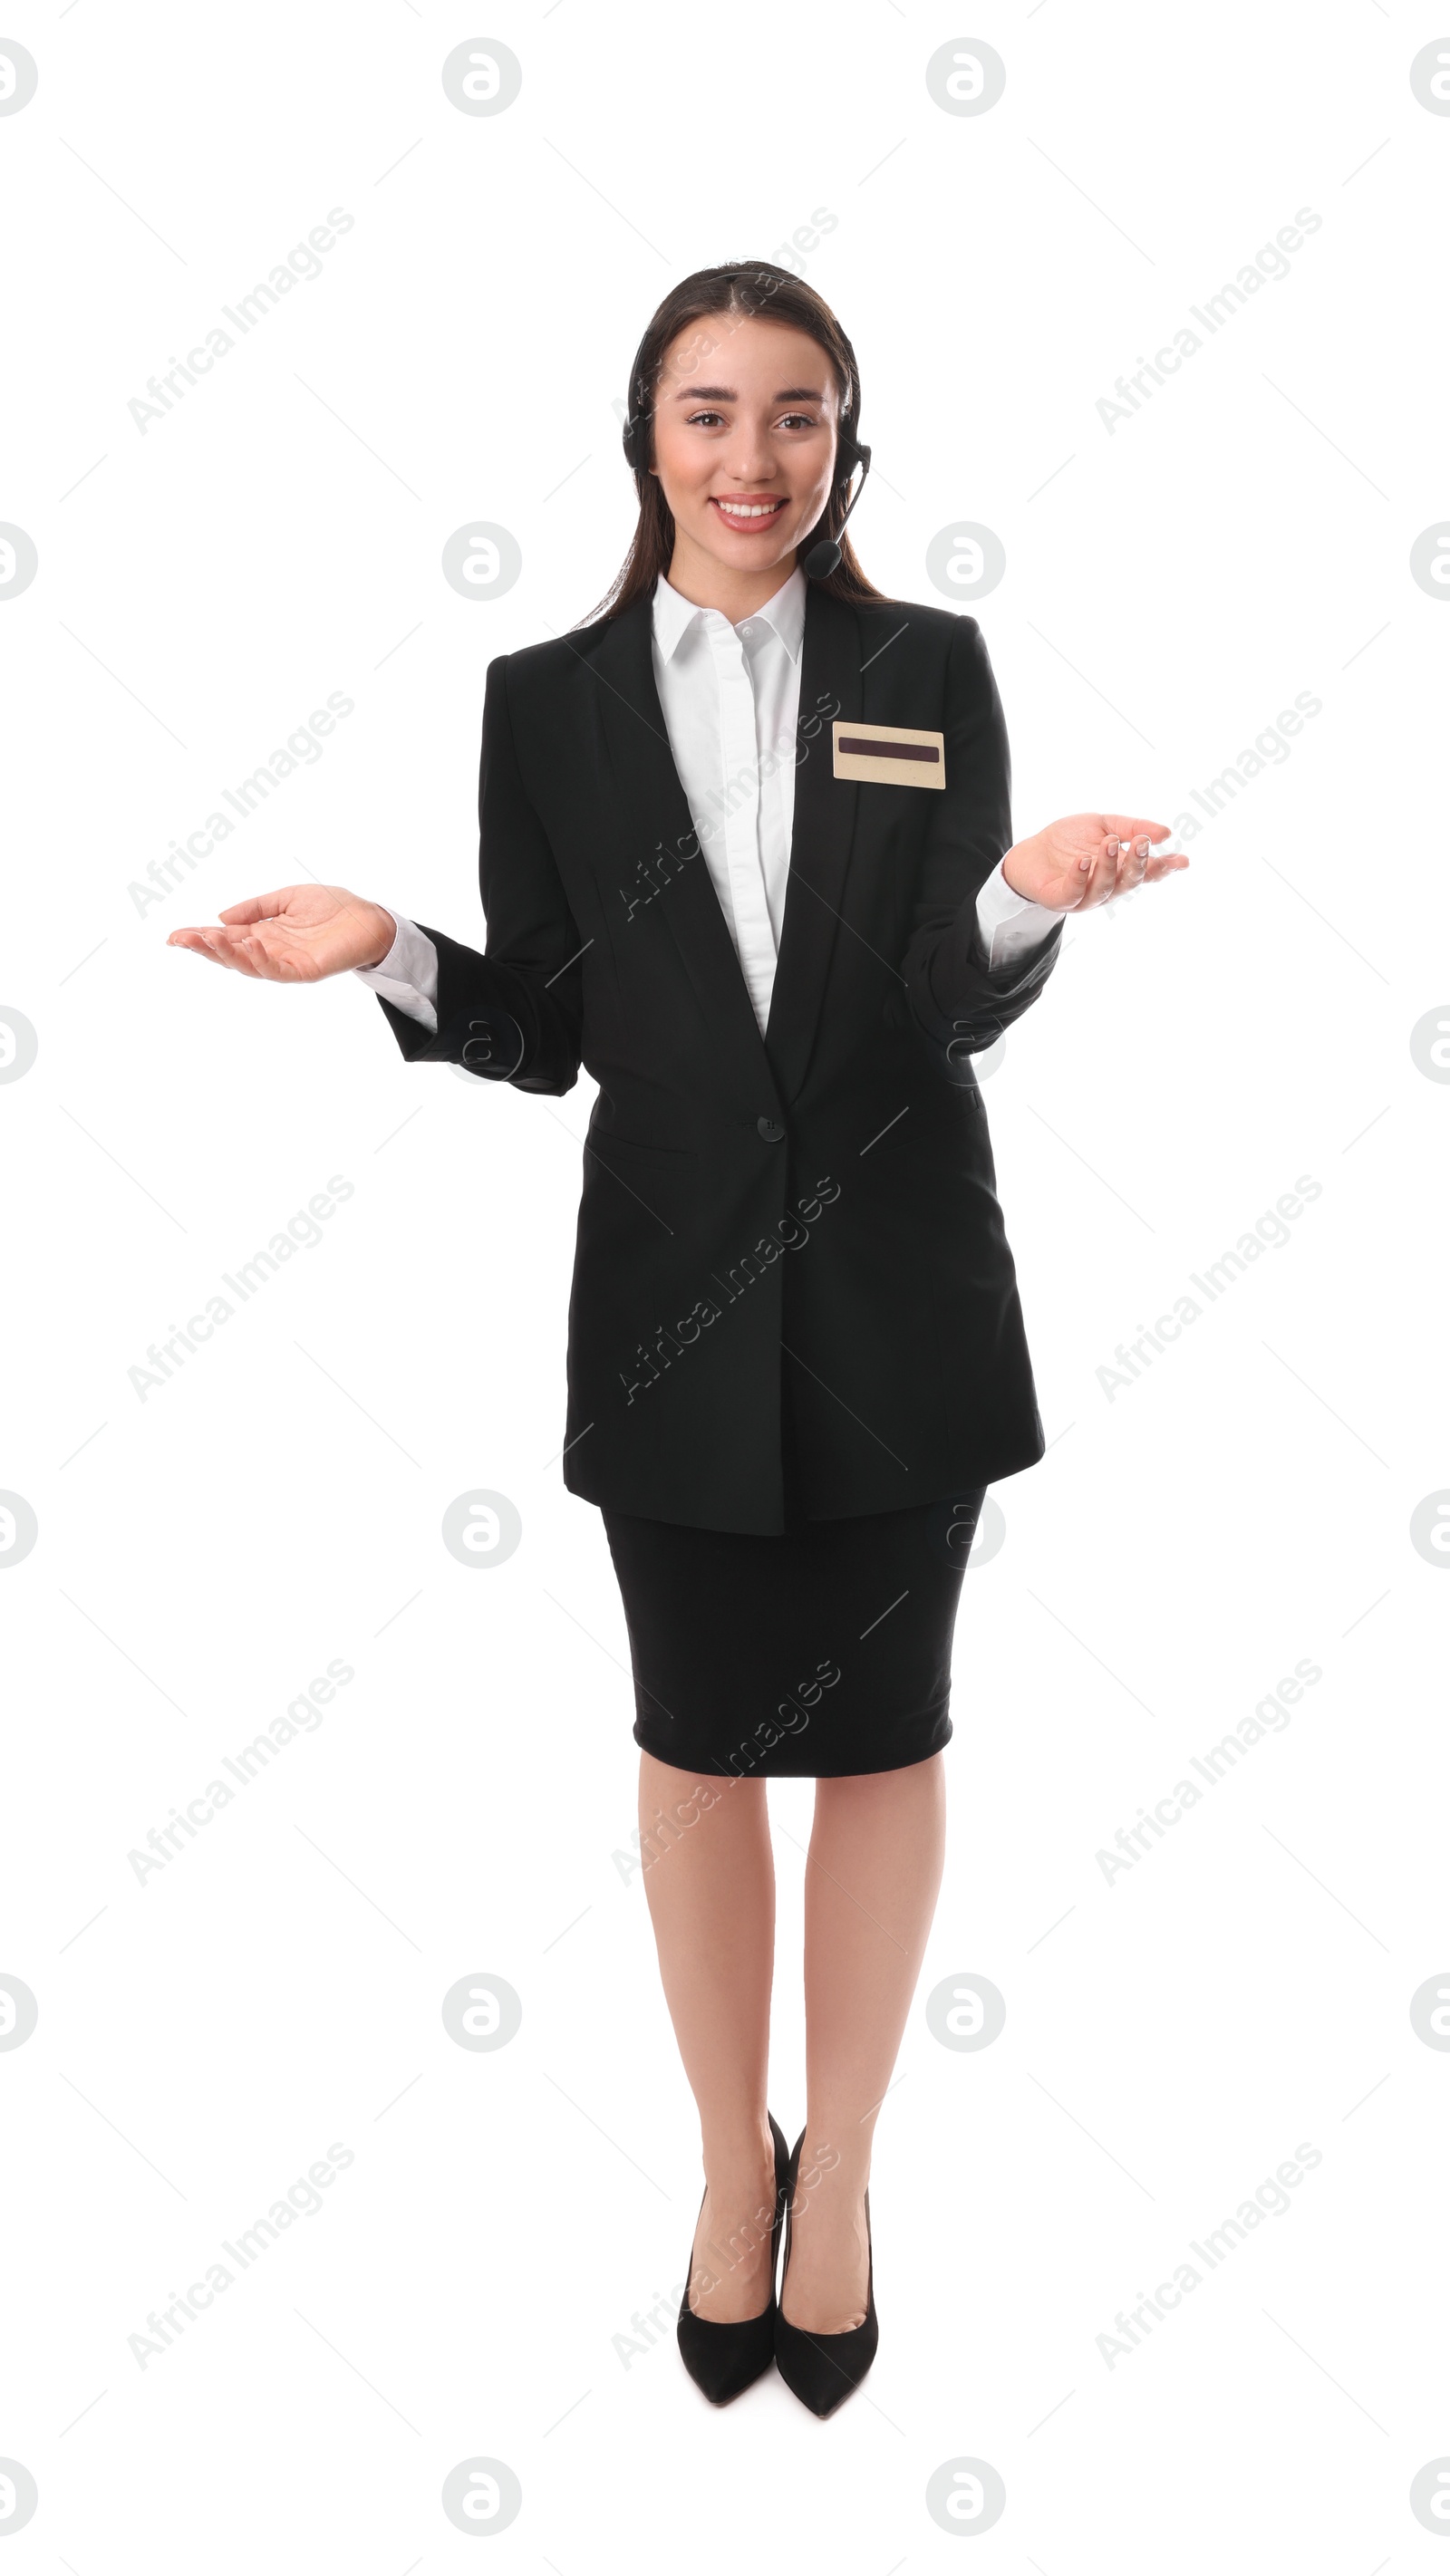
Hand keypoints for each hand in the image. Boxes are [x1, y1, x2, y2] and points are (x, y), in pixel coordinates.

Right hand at [167, 885, 397, 980]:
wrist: (369, 919)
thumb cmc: (332, 908)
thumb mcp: (285, 899)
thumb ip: (255, 908)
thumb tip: (220, 916)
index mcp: (262, 933)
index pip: (225, 937)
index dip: (199, 937)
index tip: (174, 935)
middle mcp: (270, 951)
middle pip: (230, 954)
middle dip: (204, 947)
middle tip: (182, 939)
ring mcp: (286, 963)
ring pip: (248, 965)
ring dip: (227, 954)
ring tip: (210, 939)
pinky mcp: (304, 971)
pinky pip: (276, 970)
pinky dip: (260, 959)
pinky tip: (249, 945)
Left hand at [1000, 816, 1186, 913]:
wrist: (1031, 851)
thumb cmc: (1069, 840)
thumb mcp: (1103, 824)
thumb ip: (1131, 827)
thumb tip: (1166, 832)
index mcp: (1121, 870)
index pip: (1148, 872)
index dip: (1166, 868)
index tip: (1183, 861)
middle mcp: (1108, 887)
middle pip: (1130, 881)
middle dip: (1140, 864)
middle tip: (1143, 843)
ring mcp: (1086, 896)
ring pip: (1105, 888)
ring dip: (1109, 865)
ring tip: (1110, 842)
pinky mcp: (1061, 900)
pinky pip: (1074, 892)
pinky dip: (1080, 877)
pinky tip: (1083, 860)